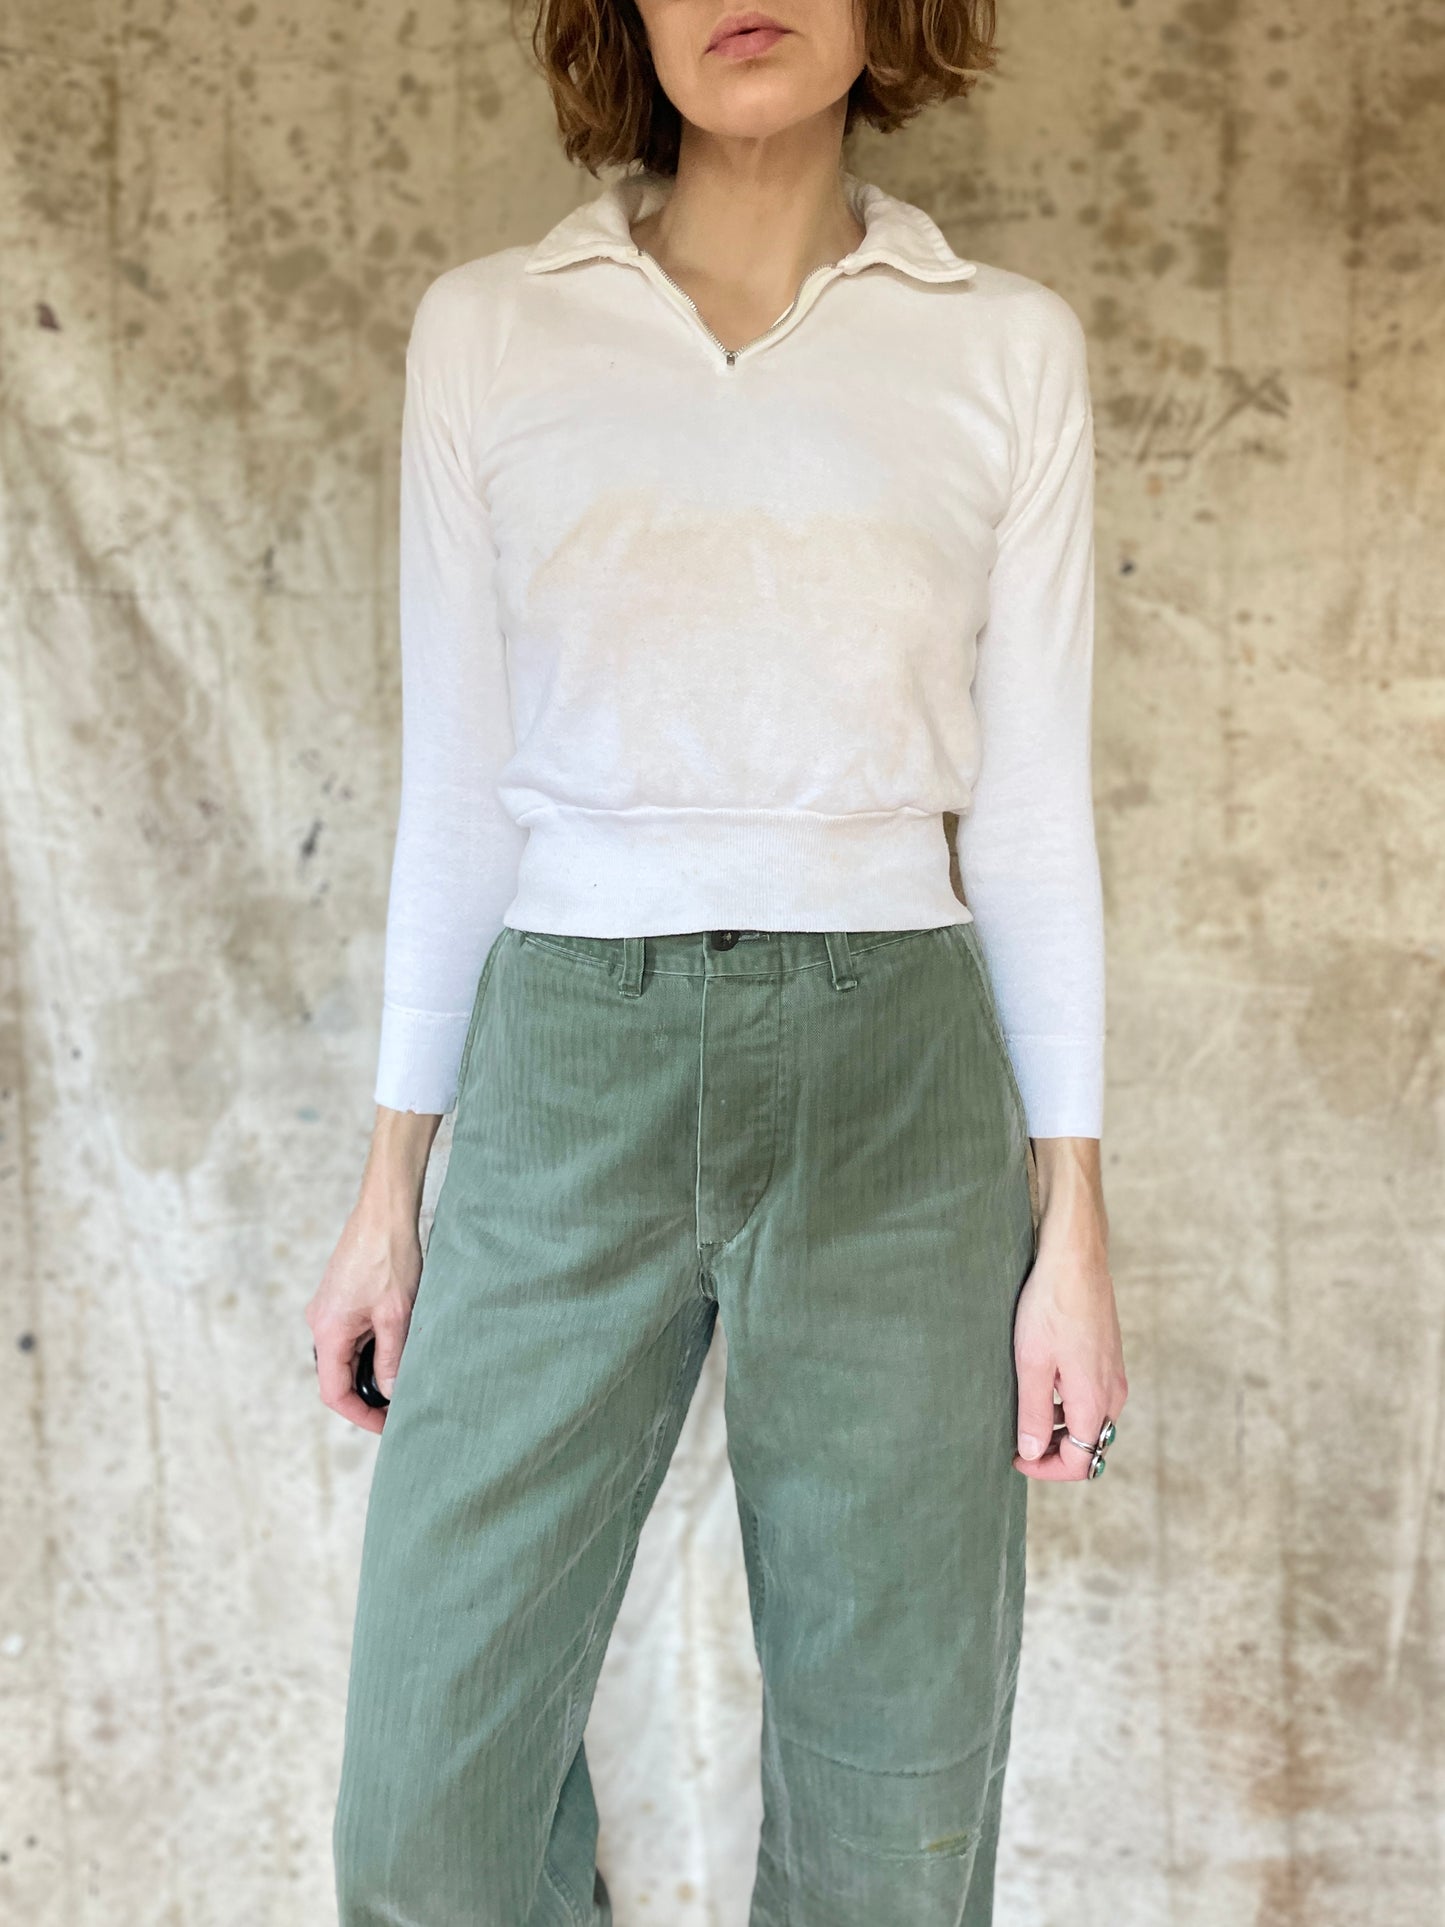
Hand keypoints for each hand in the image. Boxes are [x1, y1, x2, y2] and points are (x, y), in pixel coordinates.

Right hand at [304, 1105, 438, 1432]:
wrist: (385, 1211)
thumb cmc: (390, 1257)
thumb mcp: (397, 1315)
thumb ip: (391, 1360)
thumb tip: (391, 1394)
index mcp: (328, 1331)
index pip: (334, 1392)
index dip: (360, 1415)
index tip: (387, 1426)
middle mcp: (320, 1322)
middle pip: (338, 1376)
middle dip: (367, 1396)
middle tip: (401, 1406)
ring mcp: (329, 1309)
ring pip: (346, 1355)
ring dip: (371, 1371)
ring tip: (404, 1378)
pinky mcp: (340, 1297)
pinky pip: (351, 1335)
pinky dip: (371, 1349)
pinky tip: (397, 1347)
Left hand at [1011, 1137, 1126, 1481]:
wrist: (1075, 1257)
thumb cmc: (1050, 1306)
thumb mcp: (1031, 1364)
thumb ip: (1032, 1413)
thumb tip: (1031, 1452)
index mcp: (1095, 1401)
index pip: (1079, 1461)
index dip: (1044, 1469)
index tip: (1014, 1459)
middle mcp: (1113, 1393)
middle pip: (1089, 1444)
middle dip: (1054, 1452)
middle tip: (1017, 1441)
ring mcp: (1113, 1374)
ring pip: (1091, 1420)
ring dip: (1060, 1426)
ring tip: (1023, 1409)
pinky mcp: (1108, 1356)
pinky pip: (1092, 1396)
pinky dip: (1067, 1403)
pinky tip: (1041, 1381)